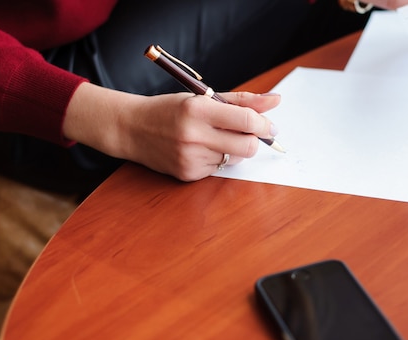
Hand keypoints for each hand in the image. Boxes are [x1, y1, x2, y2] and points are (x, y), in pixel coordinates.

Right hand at [63, 82, 280, 180]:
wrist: (132, 128)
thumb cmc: (169, 110)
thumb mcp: (202, 97)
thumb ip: (241, 101)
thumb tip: (275, 101)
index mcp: (198, 109)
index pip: (246, 120)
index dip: (264, 124)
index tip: (270, 126)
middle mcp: (194, 135)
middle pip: (246, 146)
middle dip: (254, 141)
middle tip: (250, 134)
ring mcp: (190, 157)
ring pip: (234, 159)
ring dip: (232, 149)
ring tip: (212, 138)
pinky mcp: (187, 174)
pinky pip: (218, 169)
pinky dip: (216, 159)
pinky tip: (198, 149)